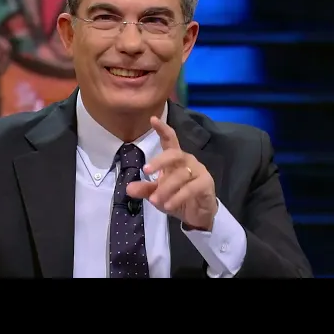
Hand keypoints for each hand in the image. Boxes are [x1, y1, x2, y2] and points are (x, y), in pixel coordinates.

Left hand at [126, 116, 217, 230]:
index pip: (170, 140)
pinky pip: (191, 188)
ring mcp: (198, 171)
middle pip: (174, 154)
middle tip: (146, 171)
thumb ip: (145, 189)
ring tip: (154, 200)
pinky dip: (178, 197)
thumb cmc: (177, 198)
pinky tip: (168, 206)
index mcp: (175, 159)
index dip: (162, 129)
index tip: (152, 119)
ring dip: (165, 188)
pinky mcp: (206, 184)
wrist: (198, 215)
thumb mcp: (158, 194)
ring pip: (180, 175)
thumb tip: (128, 188)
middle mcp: (187, 161)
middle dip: (159, 161)